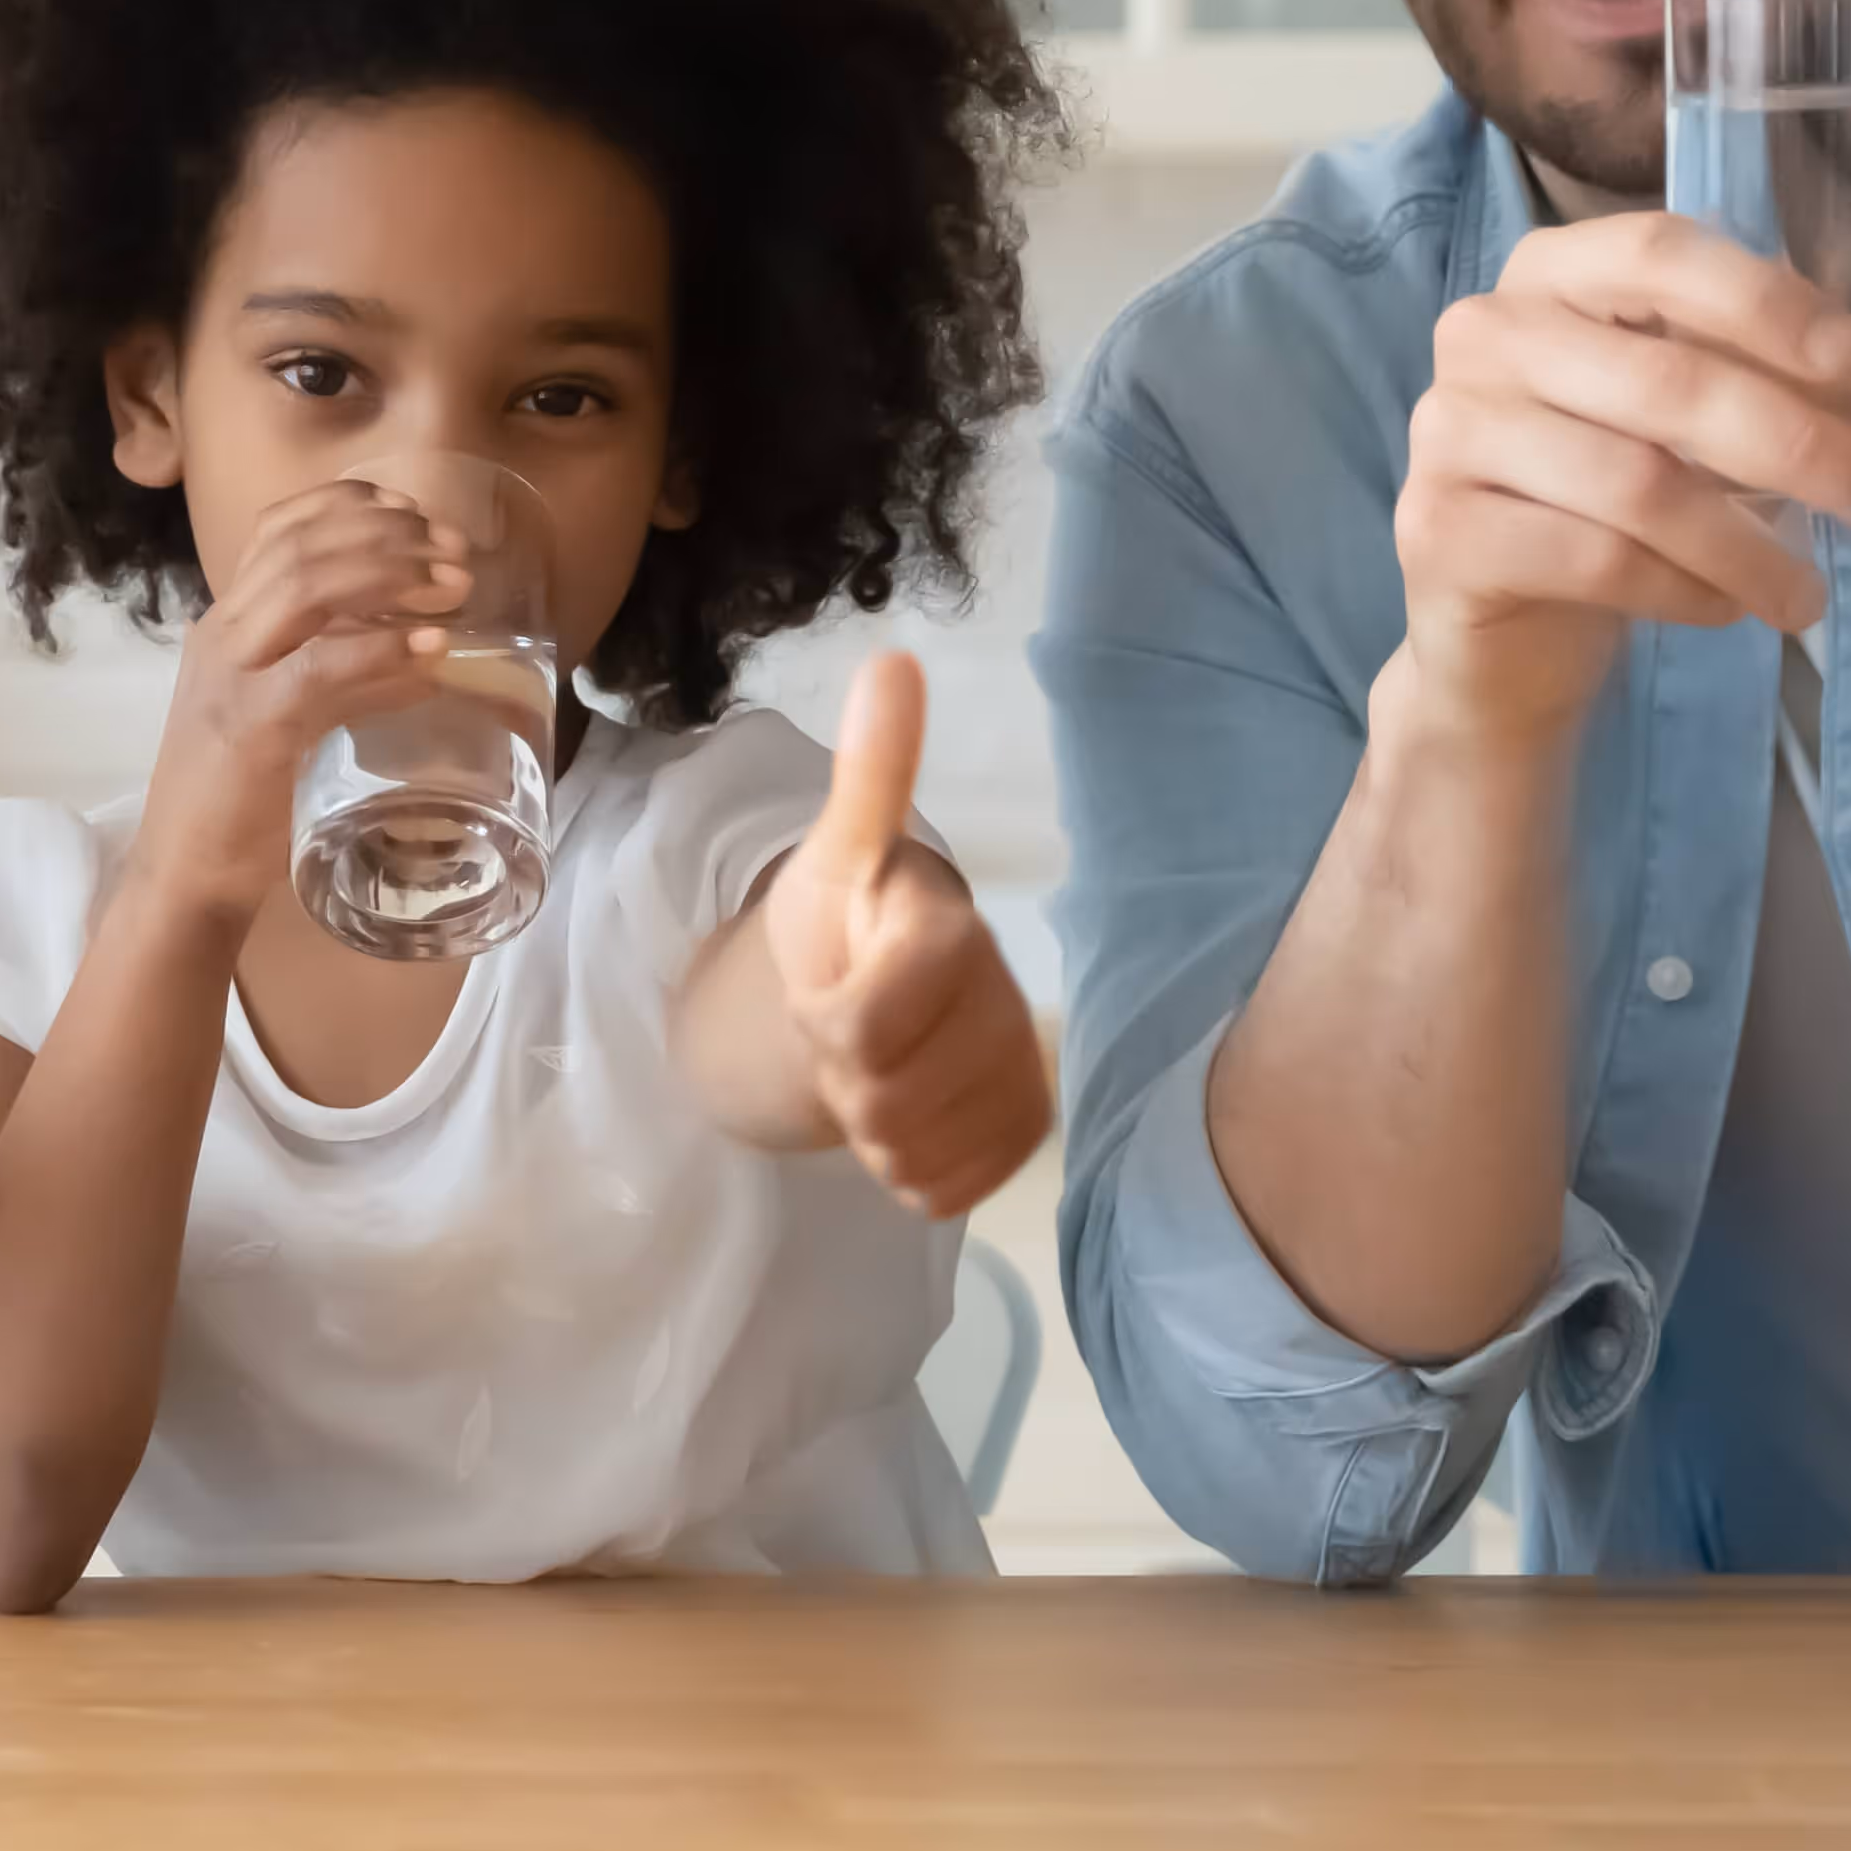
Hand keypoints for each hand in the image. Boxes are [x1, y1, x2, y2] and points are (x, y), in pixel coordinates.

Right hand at [131, 475, 475, 922]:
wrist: (184, 875)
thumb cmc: (238, 799)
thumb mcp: (281, 713)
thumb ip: (329, 671)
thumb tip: (414, 646)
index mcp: (224, 625)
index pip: (279, 528)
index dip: (351, 506)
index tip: (415, 514)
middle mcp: (221, 636)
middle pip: (302, 545)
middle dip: (389, 535)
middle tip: (455, 551)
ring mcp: (231, 678)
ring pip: (308, 587)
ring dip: (392, 576)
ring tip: (454, 587)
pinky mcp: (253, 728)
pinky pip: (323, 669)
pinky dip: (383, 650)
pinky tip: (432, 650)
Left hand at [747, 652, 1049, 1219]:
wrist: (881, 989)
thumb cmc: (852, 918)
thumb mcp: (837, 852)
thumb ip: (870, 774)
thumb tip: (893, 661)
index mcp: (947, 930)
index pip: (856, 1024)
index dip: (825, 1019)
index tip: (829, 987)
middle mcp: (1004, 1002)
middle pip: (881, 1099)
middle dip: (841, 1078)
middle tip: (845, 1036)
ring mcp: (1021, 1073)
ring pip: (911, 1151)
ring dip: (870, 1126)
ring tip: (874, 1071)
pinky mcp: (1025, 1131)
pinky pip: (945, 1188)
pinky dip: (909, 1167)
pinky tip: (911, 1113)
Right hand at [1395, 214, 1850, 746]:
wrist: (1511, 629)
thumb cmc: (1645, 490)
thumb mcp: (1758, 412)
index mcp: (1558, 272)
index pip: (1661, 252)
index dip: (1766, 303)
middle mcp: (1486, 334)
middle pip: (1665, 378)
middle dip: (1799, 445)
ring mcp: (1450, 433)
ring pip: (1633, 480)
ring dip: (1750, 542)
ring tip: (1817, 593)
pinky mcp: (1438, 533)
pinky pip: (1586, 557)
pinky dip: (1679, 590)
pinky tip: (1729, 612)